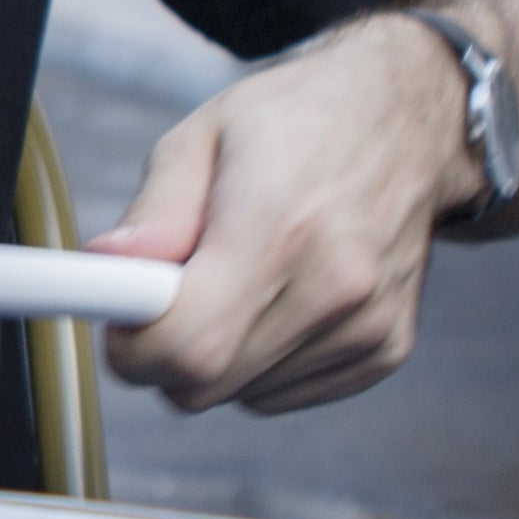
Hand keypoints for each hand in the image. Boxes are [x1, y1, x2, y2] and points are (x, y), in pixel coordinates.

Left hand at [89, 16, 482, 414]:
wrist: (409, 122)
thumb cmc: (299, 123)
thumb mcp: (204, 136)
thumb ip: (153, 212)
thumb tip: (108, 266)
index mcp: (280, 227)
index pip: (188, 348)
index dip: (134, 349)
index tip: (123, 319)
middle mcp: (335, 286)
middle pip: (206, 385)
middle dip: (166, 352)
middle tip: (172, 291)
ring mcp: (367, 325)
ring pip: (241, 396)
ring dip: (218, 355)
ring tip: (241, 277)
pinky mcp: (386, 349)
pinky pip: (283, 394)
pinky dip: (262, 362)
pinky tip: (280, 299)